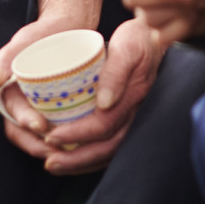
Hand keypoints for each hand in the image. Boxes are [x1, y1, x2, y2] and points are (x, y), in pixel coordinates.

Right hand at [0, 14, 93, 157]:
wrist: (70, 27)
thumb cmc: (43, 33)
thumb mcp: (23, 42)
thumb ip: (5, 59)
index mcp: (11, 95)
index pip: (14, 120)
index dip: (25, 127)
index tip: (41, 127)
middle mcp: (24, 106)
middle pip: (27, 136)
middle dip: (39, 146)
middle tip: (58, 148)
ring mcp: (42, 110)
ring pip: (44, 139)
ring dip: (54, 148)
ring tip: (71, 150)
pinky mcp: (59, 110)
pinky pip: (61, 131)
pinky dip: (68, 139)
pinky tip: (81, 141)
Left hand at [36, 17, 165, 174]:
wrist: (155, 38)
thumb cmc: (138, 39)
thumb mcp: (127, 46)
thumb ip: (116, 72)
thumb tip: (104, 103)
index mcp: (134, 97)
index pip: (103, 125)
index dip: (77, 134)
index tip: (51, 136)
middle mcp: (135, 114)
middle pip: (106, 148)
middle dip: (76, 159)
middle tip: (49, 162)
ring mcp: (132, 119)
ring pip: (108, 152)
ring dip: (81, 163)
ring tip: (54, 165)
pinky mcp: (127, 119)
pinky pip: (109, 146)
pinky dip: (90, 157)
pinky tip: (71, 158)